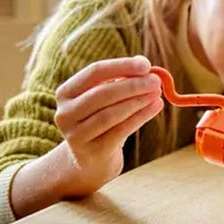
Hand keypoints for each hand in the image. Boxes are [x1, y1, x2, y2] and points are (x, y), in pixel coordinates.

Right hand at [53, 55, 163, 195]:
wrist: (92, 158)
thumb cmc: (102, 119)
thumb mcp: (106, 98)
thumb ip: (122, 80)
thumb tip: (144, 64)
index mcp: (66, 93)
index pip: (94, 73)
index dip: (121, 66)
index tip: (145, 64)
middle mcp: (65, 114)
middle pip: (102, 94)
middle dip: (132, 85)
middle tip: (156, 81)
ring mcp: (76, 135)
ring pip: (111, 114)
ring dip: (138, 101)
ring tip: (157, 93)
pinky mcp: (93, 151)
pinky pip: (120, 131)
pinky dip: (141, 117)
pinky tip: (156, 107)